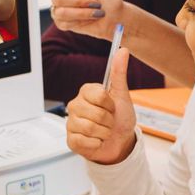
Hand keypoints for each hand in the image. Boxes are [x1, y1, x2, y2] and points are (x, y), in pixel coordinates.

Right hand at [50, 0, 123, 39]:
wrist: (115, 16)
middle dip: (82, 2)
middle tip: (96, 2)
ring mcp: (59, 6)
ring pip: (61, 10)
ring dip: (83, 13)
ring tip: (95, 11)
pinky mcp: (62, 21)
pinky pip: (62, 22)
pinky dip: (79, 21)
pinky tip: (88, 20)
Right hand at [66, 47, 136, 164]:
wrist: (120, 141)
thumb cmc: (121, 117)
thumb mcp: (122, 95)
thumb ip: (119, 73)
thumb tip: (123, 50)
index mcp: (86, 92)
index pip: (99, 95)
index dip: (110, 104)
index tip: (112, 107)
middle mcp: (76, 105)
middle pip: (96, 114)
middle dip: (109, 121)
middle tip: (109, 121)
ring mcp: (71, 123)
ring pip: (91, 129)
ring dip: (104, 133)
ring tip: (104, 131)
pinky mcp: (71, 140)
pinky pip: (85, 141)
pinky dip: (97, 143)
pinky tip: (97, 140)